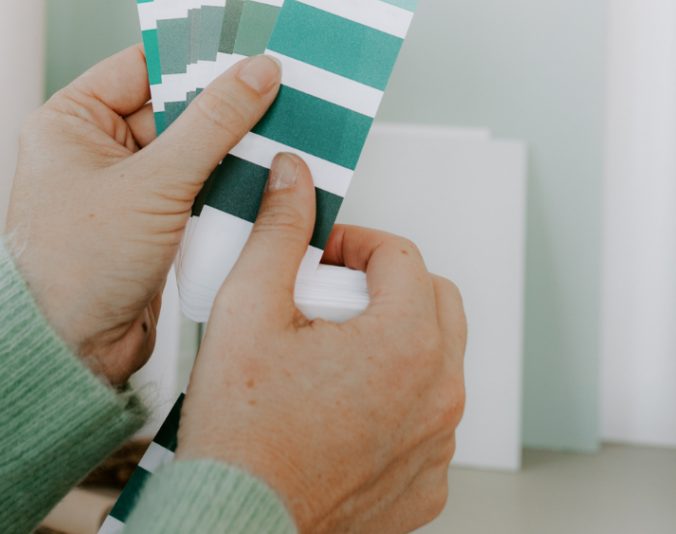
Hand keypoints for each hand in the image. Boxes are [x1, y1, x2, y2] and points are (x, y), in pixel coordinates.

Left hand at [5, 46, 281, 385]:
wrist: (67, 357)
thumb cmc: (75, 270)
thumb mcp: (153, 183)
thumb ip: (212, 123)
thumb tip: (257, 72)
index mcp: (73, 120)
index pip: (144, 65)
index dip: (197, 55)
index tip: (250, 45)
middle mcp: (96, 147)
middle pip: (176, 106)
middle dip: (226, 103)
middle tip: (280, 87)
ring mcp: (126, 185)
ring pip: (194, 147)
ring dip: (234, 144)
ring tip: (286, 127)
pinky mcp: (152, 220)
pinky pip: (199, 184)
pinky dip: (230, 180)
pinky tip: (268, 173)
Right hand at [176, 153, 466, 533]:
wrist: (236, 529)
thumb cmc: (242, 433)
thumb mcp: (248, 307)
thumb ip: (279, 230)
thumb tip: (293, 177)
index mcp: (407, 342)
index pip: (402, 255)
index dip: (356, 244)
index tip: (322, 258)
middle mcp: (439, 393)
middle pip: (434, 299)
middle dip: (385, 284)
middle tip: (330, 299)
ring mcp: (437, 444)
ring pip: (436, 358)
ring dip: (394, 339)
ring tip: (330, 353)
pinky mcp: (426, 484)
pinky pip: (428, 418)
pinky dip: (397, 399)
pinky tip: (341, 407)